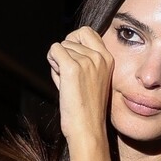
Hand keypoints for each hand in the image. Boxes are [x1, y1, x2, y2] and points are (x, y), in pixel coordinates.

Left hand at [47, 25, 113, 144]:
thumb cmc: (87, 109)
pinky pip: (54, 51)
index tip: (71, 57)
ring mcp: (87, 61)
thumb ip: (84, 61)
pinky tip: (59, 78)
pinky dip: (52, 61)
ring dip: (58, 62)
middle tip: (68, 74)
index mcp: (108, 59)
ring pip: (61, 46)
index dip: (74, 40)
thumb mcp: (93, 79)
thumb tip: (63, 46)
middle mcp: (99, 57)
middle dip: (65, 54)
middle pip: (71, 39)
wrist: (88, 129)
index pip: (87, 32)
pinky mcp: (72, 68)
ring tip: (67, 83)